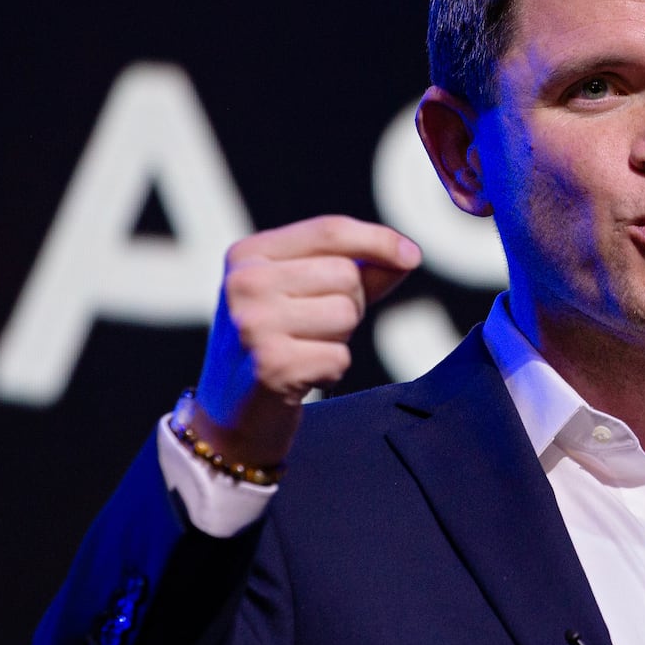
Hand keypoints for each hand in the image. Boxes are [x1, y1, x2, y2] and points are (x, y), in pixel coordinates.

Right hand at [190, 215, 421, 466]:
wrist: (234, 414)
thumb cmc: (280, 344)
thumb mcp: (309, 294)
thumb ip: (359, 269)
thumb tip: (408, 254)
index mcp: (249, 254)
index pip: (330, 230)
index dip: (378, 240)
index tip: (410, 256)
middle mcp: (244, 282)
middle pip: (345, 275)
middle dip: (348, 305)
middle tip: (313, 330)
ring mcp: (253, 323)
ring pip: (346, 313)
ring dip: (339, 339)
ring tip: (304, 350)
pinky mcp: (270, 365)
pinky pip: (340, 356)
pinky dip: (331, 370)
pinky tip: (301, 377)